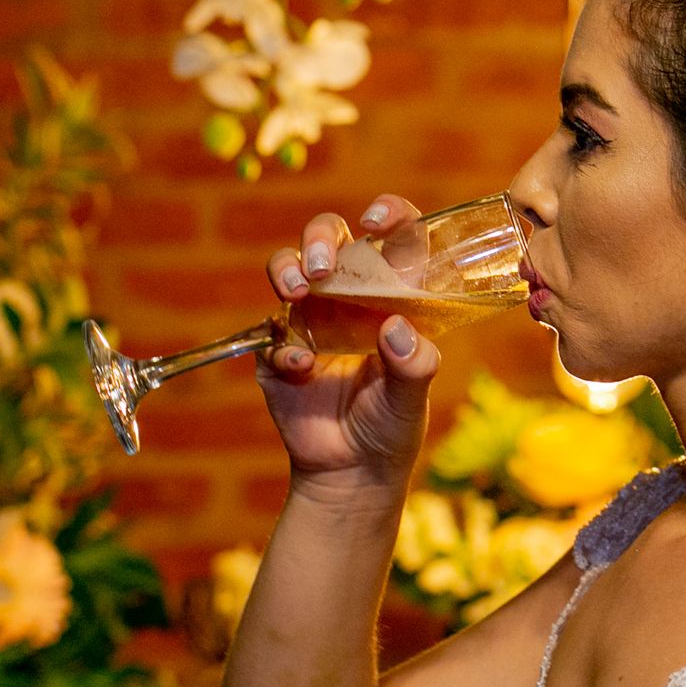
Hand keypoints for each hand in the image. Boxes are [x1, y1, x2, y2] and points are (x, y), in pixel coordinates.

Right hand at [256, 195, 440, 491]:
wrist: (353, 471)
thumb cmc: (392, 423)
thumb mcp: (413, 397)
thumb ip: (413, 365)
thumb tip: (398, 330)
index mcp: (391, 295)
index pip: (393, 238)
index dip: (389, 215)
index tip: (378, 218)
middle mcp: (348, 296)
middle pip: (328, 238)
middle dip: (320, 239)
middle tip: (321, 267)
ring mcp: (309, 318)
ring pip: (287, 268)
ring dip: (287, 269)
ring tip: (297, 292)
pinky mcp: (277, 349)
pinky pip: (271, 333)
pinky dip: (284, 346)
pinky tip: (302, 367)